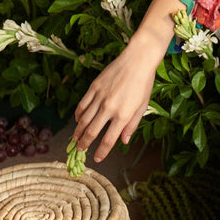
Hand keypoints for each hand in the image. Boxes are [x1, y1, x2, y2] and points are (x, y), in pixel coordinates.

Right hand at [73, 44, 156, 162]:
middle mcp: (109, 108)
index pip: (108, 140)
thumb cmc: (144, 84)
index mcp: (123, 115)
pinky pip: (82, 104)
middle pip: (92, 131)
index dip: (102, 152)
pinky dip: (78, 114)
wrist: (137, 60)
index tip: (97, 158)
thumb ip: (131, 125)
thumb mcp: (142, 107)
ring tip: (75, 139)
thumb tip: (124, 141)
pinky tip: (78, 120)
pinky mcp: (94, 87)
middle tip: (80, 151)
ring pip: (84, 119)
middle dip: (84, 143)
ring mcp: (99, 97)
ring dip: (78, 131)